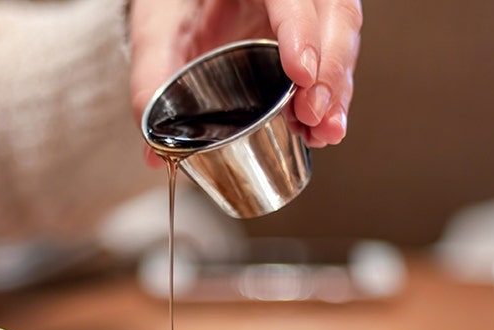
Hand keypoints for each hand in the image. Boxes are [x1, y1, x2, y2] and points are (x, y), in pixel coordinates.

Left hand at [128, 0, 361, 161]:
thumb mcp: (155, 32)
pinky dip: (333, 91)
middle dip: (330, 69)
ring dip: (337, 85)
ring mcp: (303, 6)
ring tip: (323, 131)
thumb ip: (151, 79)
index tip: (301, 74)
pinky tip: (323, 126)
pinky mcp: (310, 30)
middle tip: (313, 116)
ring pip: (342, 32)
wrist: (179, 0)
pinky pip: (333, 53)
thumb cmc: (170, 4)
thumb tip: (154, 150)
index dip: (301, 31)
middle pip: (332, 12)